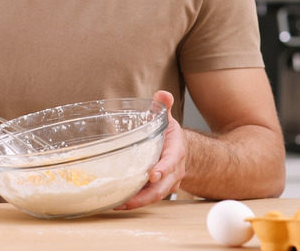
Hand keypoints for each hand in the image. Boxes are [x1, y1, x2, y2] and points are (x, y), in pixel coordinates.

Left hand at [116, 90, 185, 209]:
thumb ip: (163, 107)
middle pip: (162, 187)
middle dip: (146, 194)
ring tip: (118, 203)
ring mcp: (166, 183)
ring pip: (154, 196)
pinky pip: (147, 199)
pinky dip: (133, 202)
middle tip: (129, 198)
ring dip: (136, 202)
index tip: (153, 174)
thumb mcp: (168, 120)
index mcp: (175, 152)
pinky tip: (116, 203)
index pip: (171, 161)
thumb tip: (162, 94)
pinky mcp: (157, 190)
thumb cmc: (171, 137)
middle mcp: (173, 171)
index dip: (163, 169)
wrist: (183, 153)